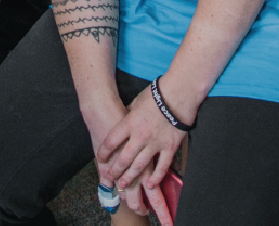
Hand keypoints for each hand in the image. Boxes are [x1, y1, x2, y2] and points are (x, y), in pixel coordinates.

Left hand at [98, 80, 191, 199]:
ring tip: (123, 184)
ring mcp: (155, 143)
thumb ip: (129, 116)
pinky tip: (150, 184)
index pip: (111, 141)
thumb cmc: (156, 94)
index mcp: (129, 123)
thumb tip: (123, 121)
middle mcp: (140, 136)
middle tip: (110, 177)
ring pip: (140, 165)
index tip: (100, 159)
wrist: (178, 94)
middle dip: (115, 170)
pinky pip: (162, 166)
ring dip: (130, 176)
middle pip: (123, 158)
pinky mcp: (170, 147)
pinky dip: (156, 177)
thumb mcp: (136, 102)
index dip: (103, 152)